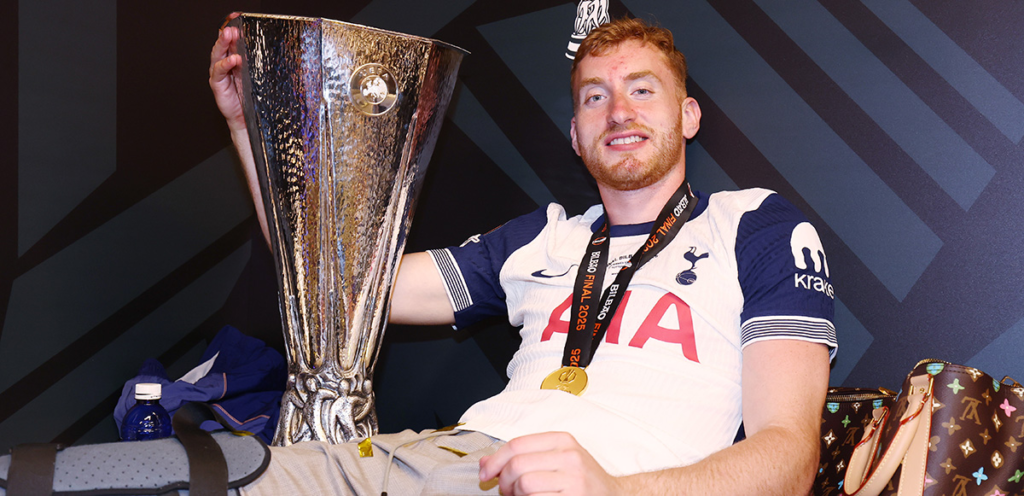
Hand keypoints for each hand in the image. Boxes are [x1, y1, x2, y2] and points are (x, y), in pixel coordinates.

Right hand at [209, 12, 245, 132]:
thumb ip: (255, 61)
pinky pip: (218, 71)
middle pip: (222, 44)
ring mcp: (219, 73)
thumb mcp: (256, 75)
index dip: (233, 27)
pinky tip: (233, 59)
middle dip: (226, 33)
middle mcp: (225, 64)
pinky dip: (225, 63)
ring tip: (229, 35)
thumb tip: (264, 45)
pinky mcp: (217, 84)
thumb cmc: (252, 96)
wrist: (247, 117)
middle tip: (232, 26)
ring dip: (223, 44)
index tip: (237, 16)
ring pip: (217, 54)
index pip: (232, 40)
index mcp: (234, 59)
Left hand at [478, 432, 622, 495]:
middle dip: (504, 482)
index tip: (486, 474)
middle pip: (517, 466)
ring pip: (524, 485)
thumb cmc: (581, 481)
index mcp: (562, 440)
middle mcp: (570, 456)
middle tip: (507, 491)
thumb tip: (485, 465)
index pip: (516, 445)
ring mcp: (575, 480)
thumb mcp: (556, 460)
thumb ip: (522, 457)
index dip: (495, 461)